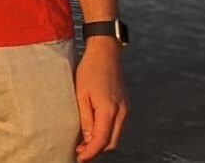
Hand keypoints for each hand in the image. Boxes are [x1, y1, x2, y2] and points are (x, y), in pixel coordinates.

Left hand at [74, 38, 126, 158]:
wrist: (106, 52)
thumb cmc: (90, 70)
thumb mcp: (81, 94)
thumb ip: (85, 118)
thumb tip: (86, 139)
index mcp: (110, 110)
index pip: (101, 140)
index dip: (90, 152)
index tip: (79, 158)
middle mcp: (121, 112)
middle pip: (111, 142)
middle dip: (96, 150)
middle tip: (79, 151)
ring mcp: (125, 109)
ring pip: (115, 135)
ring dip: (101, 141)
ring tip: (83, 142)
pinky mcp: (124, 105)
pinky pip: (116, 126)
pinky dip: (106, 132)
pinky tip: (93, 129)